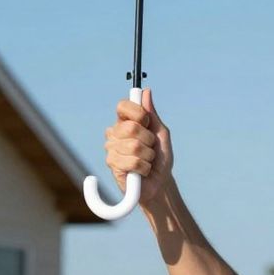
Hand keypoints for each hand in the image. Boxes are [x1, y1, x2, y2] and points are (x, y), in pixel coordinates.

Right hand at [104, 88, 173, 206]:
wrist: (160, 183)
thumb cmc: (160, 158)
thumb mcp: (161, 134)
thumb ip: (153, 114)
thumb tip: (146, 92)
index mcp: (125, 122)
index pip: (123, 106)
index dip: (137, 113)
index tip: (147, 122)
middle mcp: (115, 133)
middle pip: (131, 127)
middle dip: (148, 139)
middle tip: (150, 147)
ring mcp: (112, 149)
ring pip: (134, 146)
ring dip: (148, 156)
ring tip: (147, 161)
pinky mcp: (112, 165)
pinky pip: (132, 162)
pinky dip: (144, 167)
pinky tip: (141, 171)